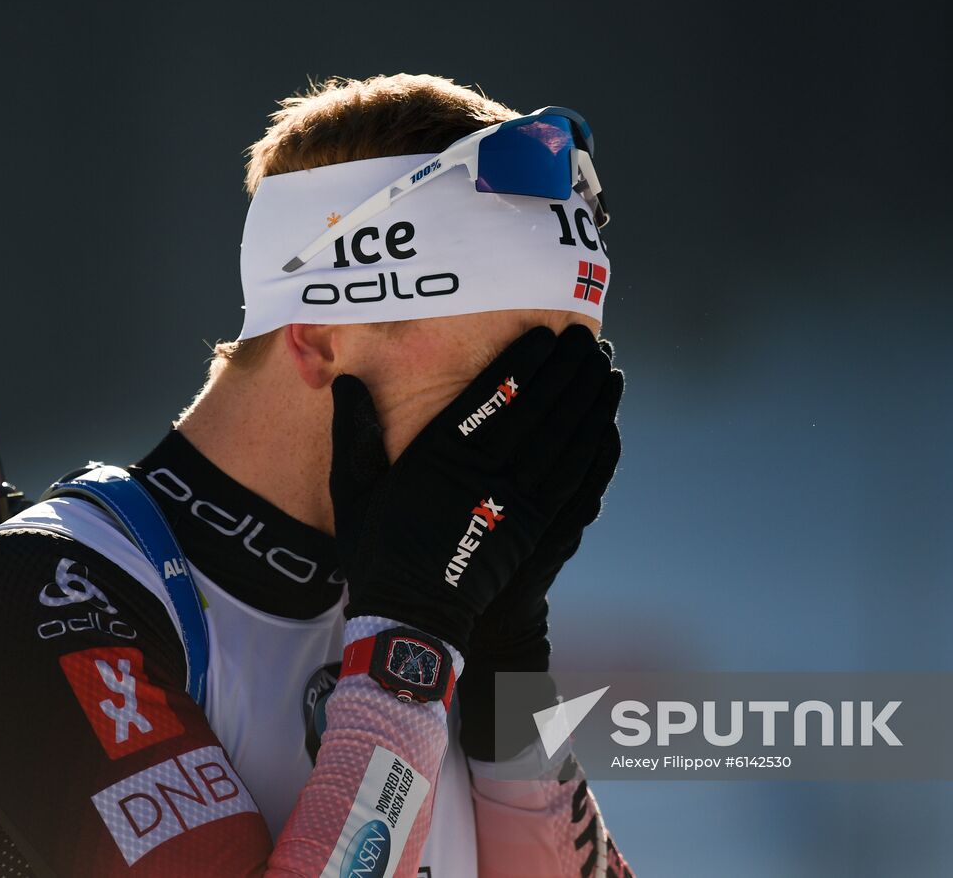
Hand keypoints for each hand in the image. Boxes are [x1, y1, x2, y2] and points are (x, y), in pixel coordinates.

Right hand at [330, 324, 618, 653]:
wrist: (411, 615)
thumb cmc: (377, 550)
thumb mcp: (352, 490)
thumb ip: (353, 433)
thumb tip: (345, 381)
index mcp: (438, 458)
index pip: (490, 399)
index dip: (522, 365)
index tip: (544, 337)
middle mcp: (481, 474)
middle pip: (535, 411)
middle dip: (564, 372)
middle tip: (585, 340)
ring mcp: (512, 502)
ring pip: (561, 441)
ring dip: (587, 402)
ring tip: (606, 369)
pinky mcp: (533, 528)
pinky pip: (572, 481)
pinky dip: (594, 449)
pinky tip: (607, 423)